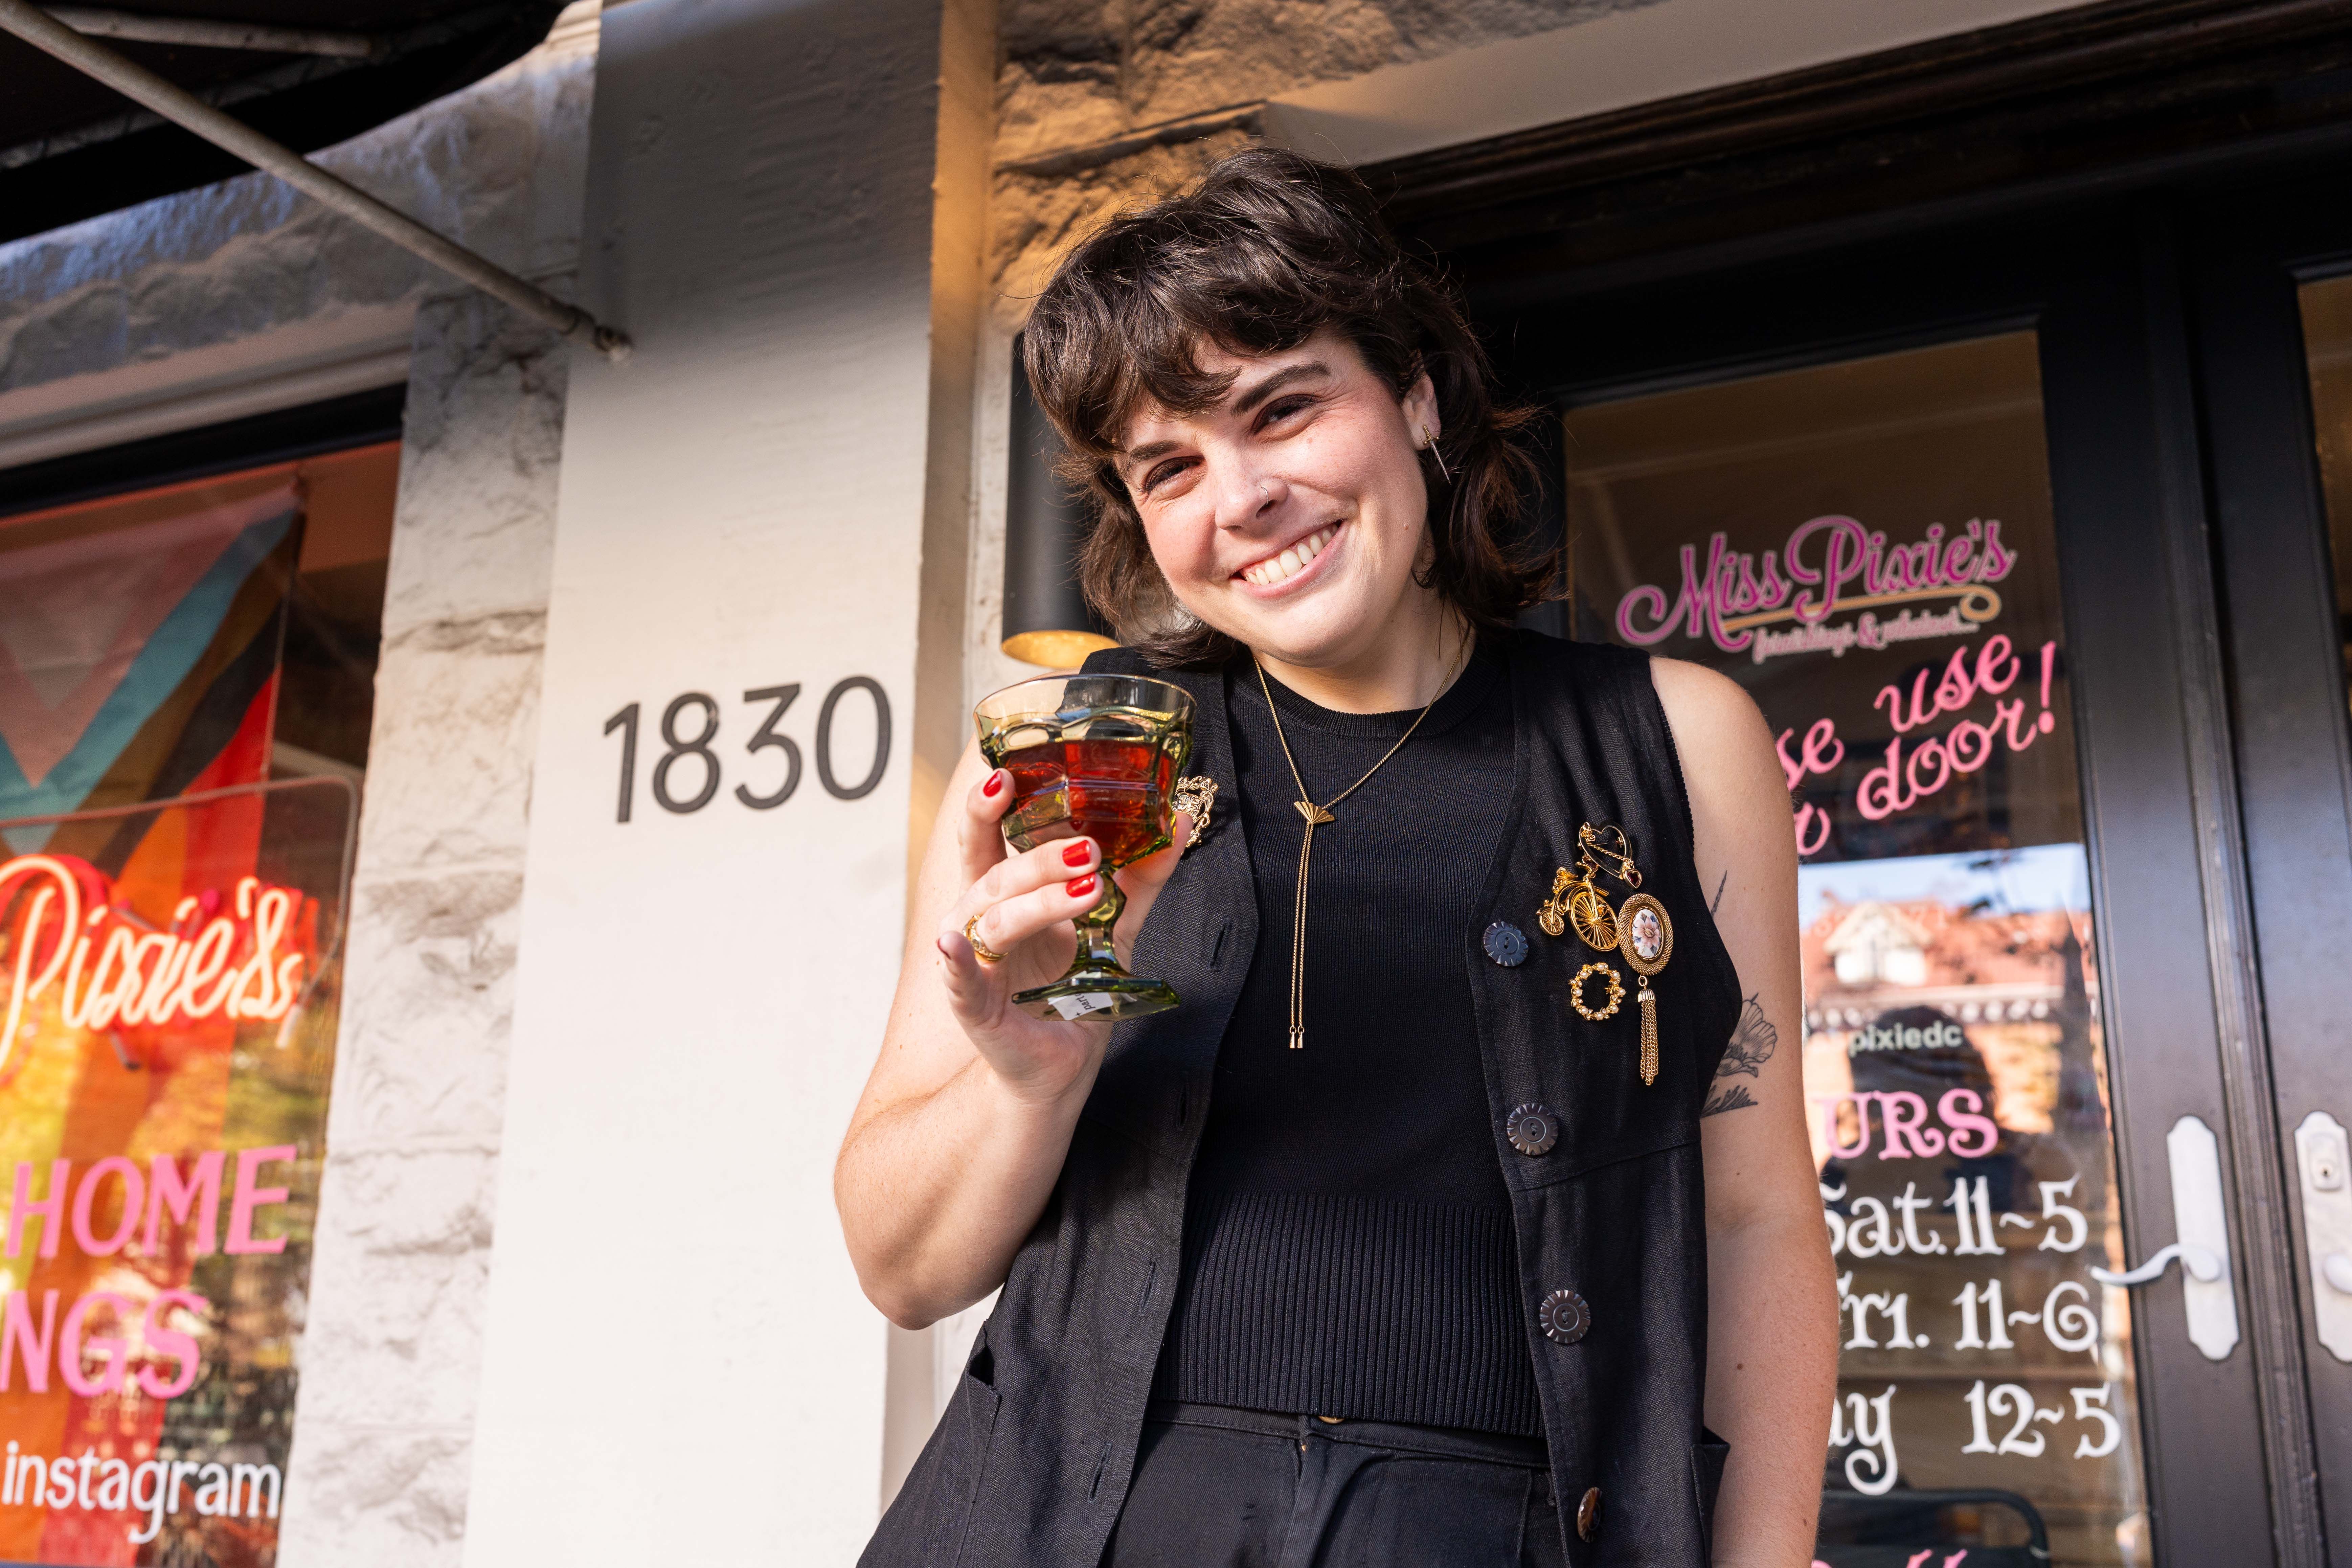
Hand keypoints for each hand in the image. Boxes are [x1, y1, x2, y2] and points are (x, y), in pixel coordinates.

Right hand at [935, 768, 1193, 1104]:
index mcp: (1004, 892)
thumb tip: (1177, 820)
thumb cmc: (1073, 991)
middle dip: (1041, 855)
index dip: (990, 804)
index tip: (1009, 774)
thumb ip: (1141, 879)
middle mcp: (979, 919)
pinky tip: (952, 946)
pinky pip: (959, 979)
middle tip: (1091, 846)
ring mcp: (972, 961)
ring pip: (995, 918)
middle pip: (998, 872)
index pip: (988, 836)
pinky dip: (955, 963)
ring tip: (1088, 889)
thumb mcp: (1113, 927)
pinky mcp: (972, 1006)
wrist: (1063, 1064)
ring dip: (1038, 901)